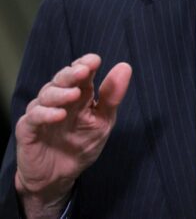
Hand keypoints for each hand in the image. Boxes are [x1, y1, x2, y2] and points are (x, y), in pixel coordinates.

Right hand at [14, 53, 131, 218]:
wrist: (60, 177)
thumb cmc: (81, 145)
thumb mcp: (103, 121)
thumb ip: (112, 96)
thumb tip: (125, 67)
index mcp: (79, 94)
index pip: (80, 72)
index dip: (85, 63)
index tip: (94, 60)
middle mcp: (59, 99)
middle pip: (62, 79)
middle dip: (72, 73)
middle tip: (83, 70)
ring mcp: (42, 112)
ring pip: (47, 94)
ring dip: (60, 93)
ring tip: (74, 94)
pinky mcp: (28, 129)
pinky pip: (34, 117)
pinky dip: (46, 114)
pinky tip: (58, 115)